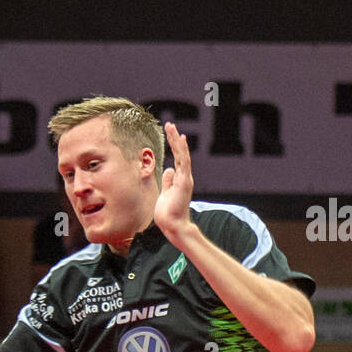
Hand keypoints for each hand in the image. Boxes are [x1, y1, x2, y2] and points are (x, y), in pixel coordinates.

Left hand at [153, 122, 194, 244]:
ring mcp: (185, 179)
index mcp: (180, 179)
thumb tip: (168, 169)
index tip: (171, 134)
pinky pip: (184, 163)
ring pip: (182, 155)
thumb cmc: (168, 213)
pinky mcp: (184, 182)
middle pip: (180, 153)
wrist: (173, 225)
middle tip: (169, 125)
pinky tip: (180, 139)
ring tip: (171, 128)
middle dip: (174, 139)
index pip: (178, 158)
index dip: (175, 145)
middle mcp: (184, 177)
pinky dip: (182, 150)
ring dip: (176, 140)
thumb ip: (168, 181)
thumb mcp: (165, 193)